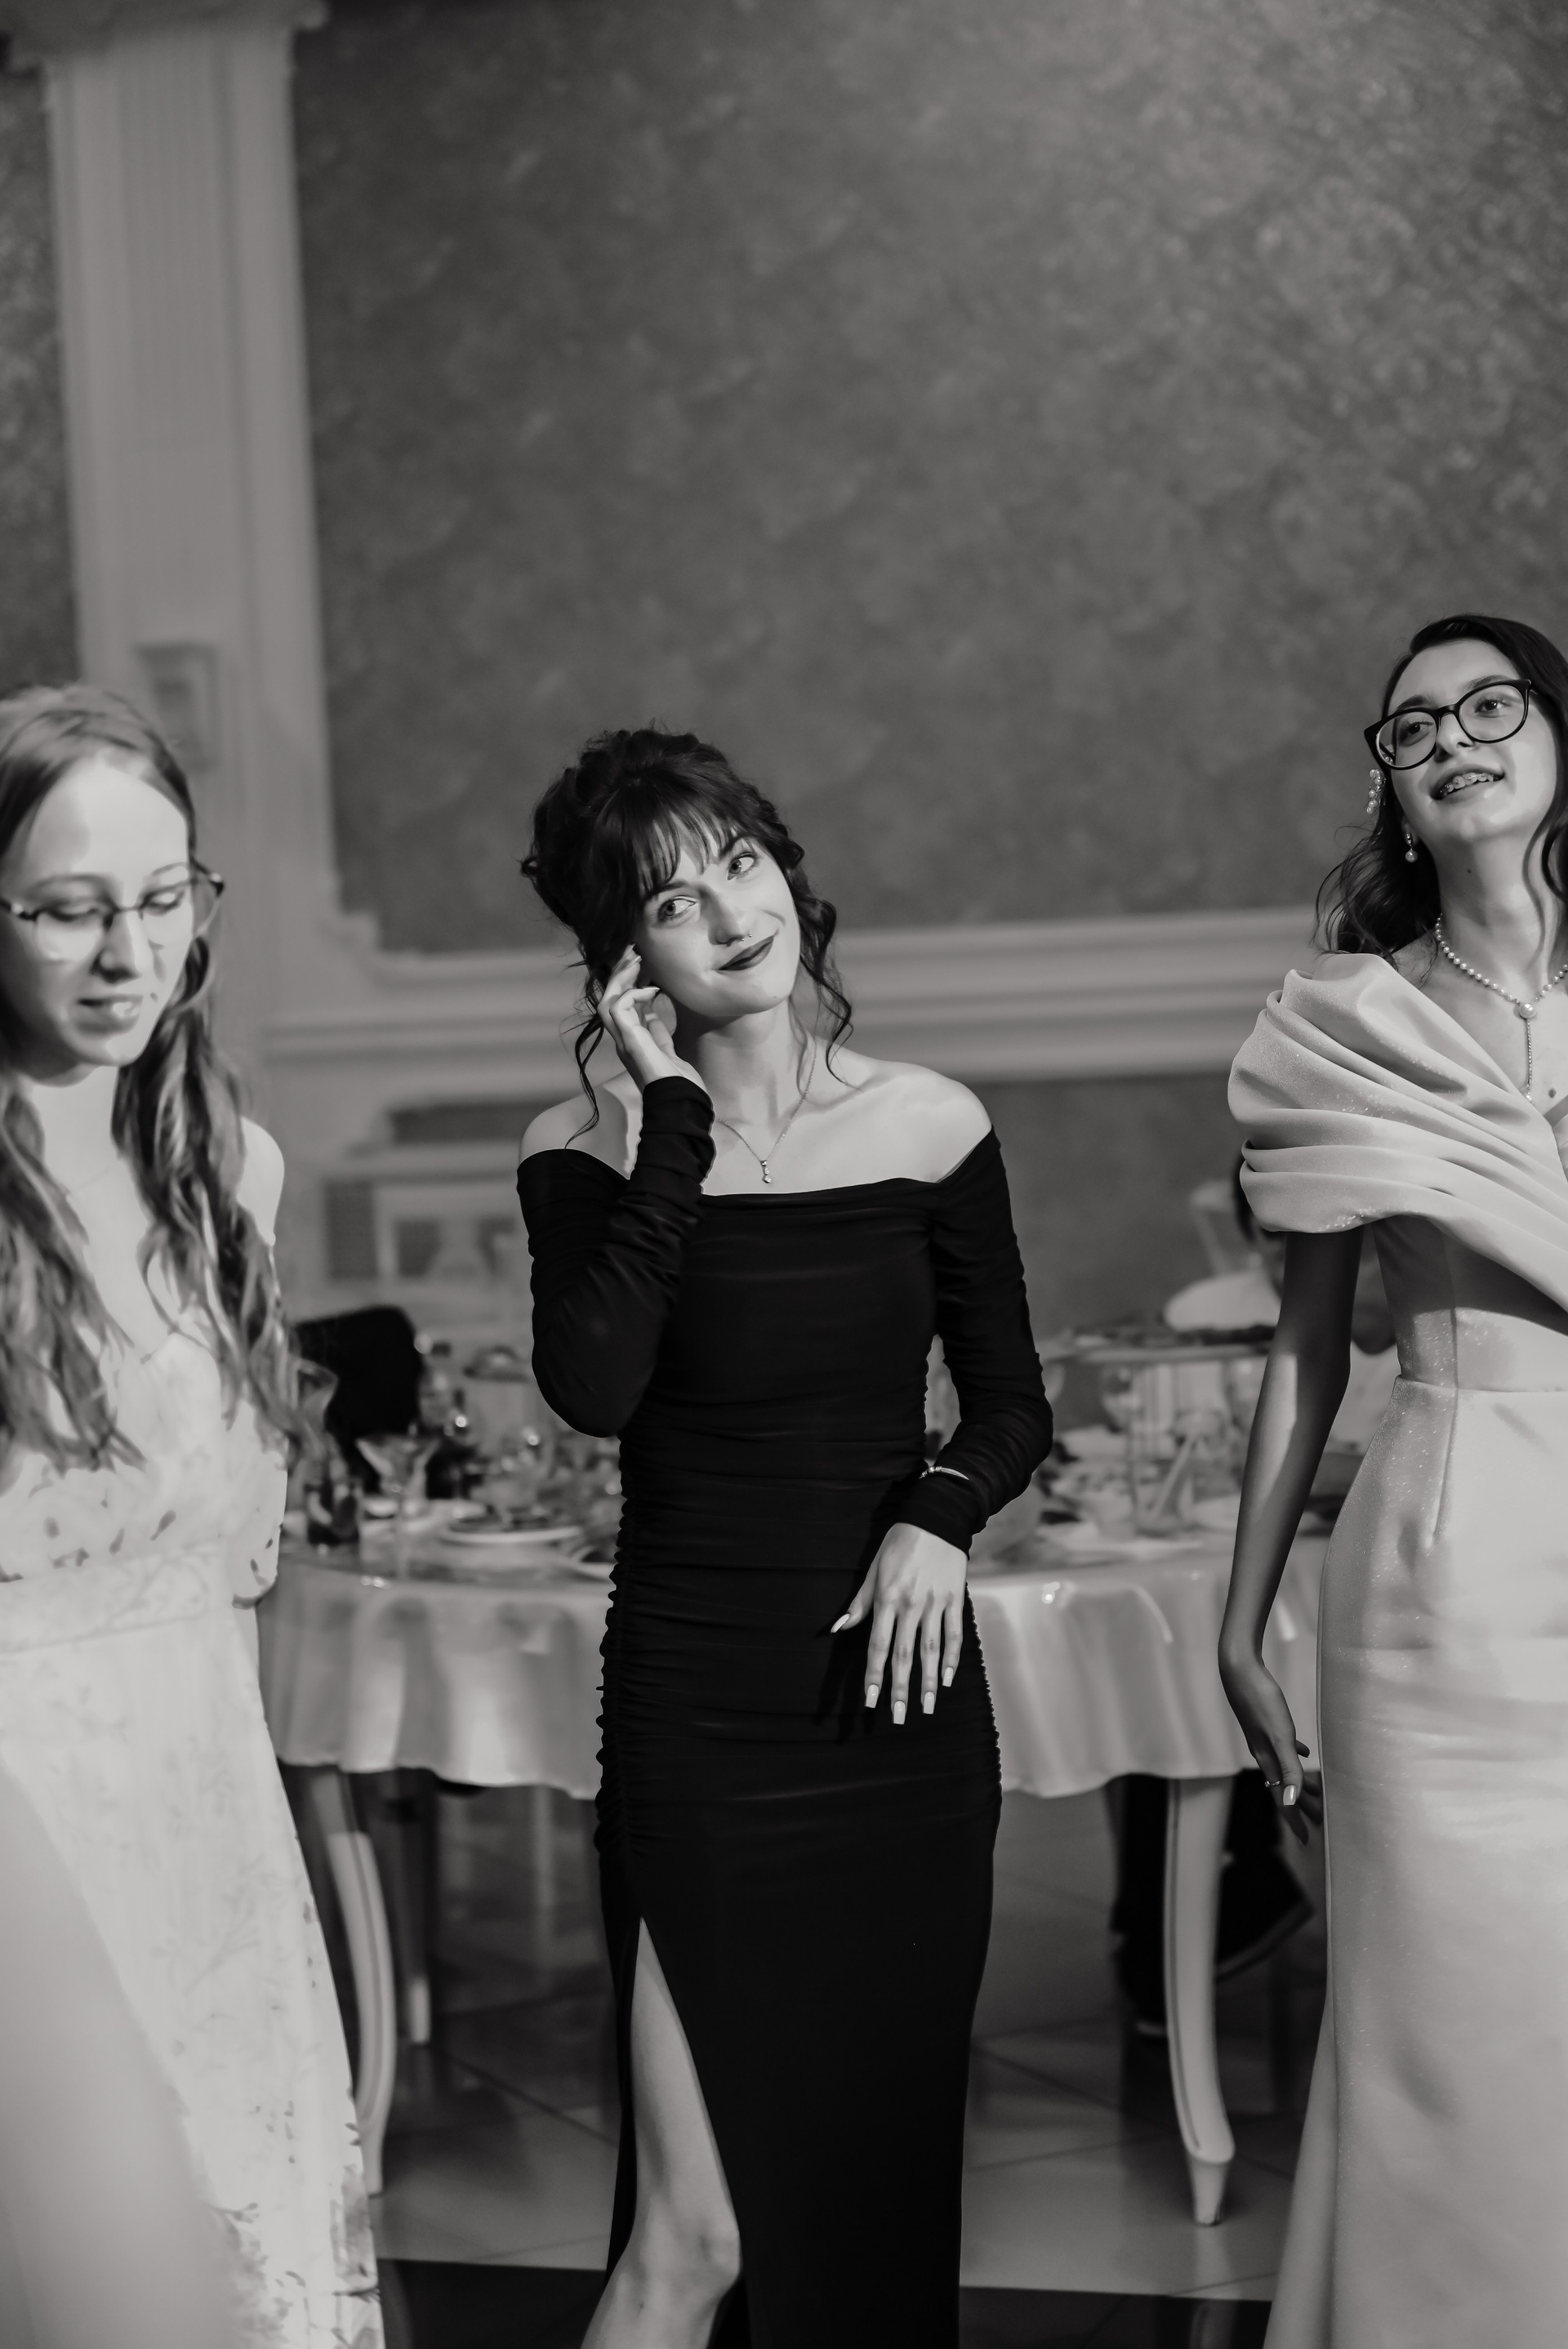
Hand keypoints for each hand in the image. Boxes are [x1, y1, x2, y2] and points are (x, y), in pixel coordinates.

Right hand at [599, 946, 708, 1096]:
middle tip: (633, 952)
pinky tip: (651, 989)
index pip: (621, 1007)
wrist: (681, 1104)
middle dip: (620, 974)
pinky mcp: (630, 1042)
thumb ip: (659, 1034)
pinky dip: (632, 995)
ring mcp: (625, 1042)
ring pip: (607, 1002)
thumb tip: (653, 1014)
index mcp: (632, 1041)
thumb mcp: (668, 1052)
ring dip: (620, 979)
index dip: (628, 984)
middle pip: (609, 999)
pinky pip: (618, 1009)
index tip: (642, 966)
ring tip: (635, 960)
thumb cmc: (679, 1084)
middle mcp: (624, 1040)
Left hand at [832, 1521, 966, 1724]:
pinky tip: (946, 1680)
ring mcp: (935, 1603)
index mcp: (887, 1598)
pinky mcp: (955, 1599)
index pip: (877, 1645)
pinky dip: (952, 1658)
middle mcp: (910, 1604)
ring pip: (931, 1650)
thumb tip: (837, 1629)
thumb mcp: (873, 1570)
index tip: (869, 1700)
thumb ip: (859, 1603)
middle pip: (904, 1654)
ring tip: (925, 1708)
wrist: (936, 1518)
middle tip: (898, 1717)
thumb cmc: (899, 1545)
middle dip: (900, 1688)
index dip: (873, 1674)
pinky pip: (954, 1634)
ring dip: (927, 1681)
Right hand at [1219, 1646, 1321, 1845]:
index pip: (1282, 1799)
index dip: (1294, 1820)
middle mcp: (1264, 1753)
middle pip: (1284, 1787)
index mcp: (1267, 1760)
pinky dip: (1295, 1756)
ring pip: (1284, 1768)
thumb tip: (1290, 1801)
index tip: (1306, 1839)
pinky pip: (1284, 1747)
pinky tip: (1303, 1751)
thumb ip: (1288, 1768)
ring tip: (1316, 1790)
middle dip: (1301, 1806)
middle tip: (1320, 1820)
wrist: (1239, 1670)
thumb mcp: (1280, 1736)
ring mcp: (1263, 1738)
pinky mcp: (1266, 1722)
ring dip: (1300, 1782)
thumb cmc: (1260, 1700)